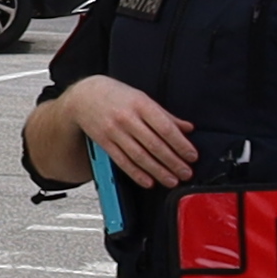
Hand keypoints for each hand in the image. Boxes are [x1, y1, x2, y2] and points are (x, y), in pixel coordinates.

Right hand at [48, 73, 197, 188]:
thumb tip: (188, 128)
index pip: (165, 128)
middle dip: (172, 161)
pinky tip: (148, 181)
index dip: (180, 144)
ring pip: (139, 156)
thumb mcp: (143, 99)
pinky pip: (122, 161)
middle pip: (154, 144)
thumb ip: (166, 115)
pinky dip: (136, 173)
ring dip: (157, 171)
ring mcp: (114, 131)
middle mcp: (127, 118)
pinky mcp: (104, 142)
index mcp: (141, 104)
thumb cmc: (117, 96)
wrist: (84, 96)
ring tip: (171, 180)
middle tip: (186, 173)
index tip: (192, 156)